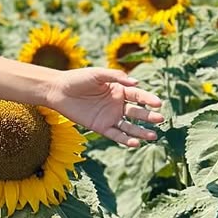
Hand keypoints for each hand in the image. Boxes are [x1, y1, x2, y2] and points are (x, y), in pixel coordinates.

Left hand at [49, 67, 164, 146]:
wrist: (57, 91)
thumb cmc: (77, 79)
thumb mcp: (97, 74)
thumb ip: (116, 77)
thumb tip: (136, 83)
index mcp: (119, 90)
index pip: (138, 96)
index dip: (148, 99)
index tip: (158, 103)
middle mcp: (117, 104)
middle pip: (137, 112)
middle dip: (149, 116)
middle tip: (160, 119)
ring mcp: (110, 117)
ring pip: (130, 126)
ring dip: (141, 131)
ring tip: (153, 135)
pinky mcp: (101, 127)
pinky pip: (116, 135)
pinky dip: (126, 139)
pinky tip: (135, 143)